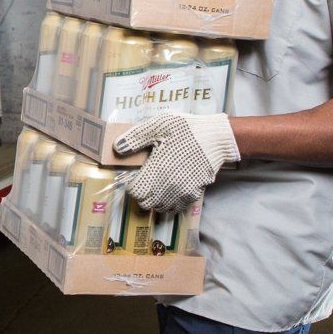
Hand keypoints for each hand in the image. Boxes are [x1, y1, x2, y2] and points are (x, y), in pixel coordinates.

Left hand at [114, 113, 240, 212]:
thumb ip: (135, 138)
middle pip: (146, 204)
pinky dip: (170, 203)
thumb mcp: (158, 125)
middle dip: (141, 194)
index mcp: (157, 169)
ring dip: (155, 200)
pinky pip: (177, 207)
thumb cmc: (186, 129)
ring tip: (156, 185)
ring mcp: (183, 192)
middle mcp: (170, 186)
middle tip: (144, 180)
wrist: (216, 137)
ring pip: (161, 208)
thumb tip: (117, 148)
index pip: (136, 192)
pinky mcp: (194, 193)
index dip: (131, 185)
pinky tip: (170, 189)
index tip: (134, 176)